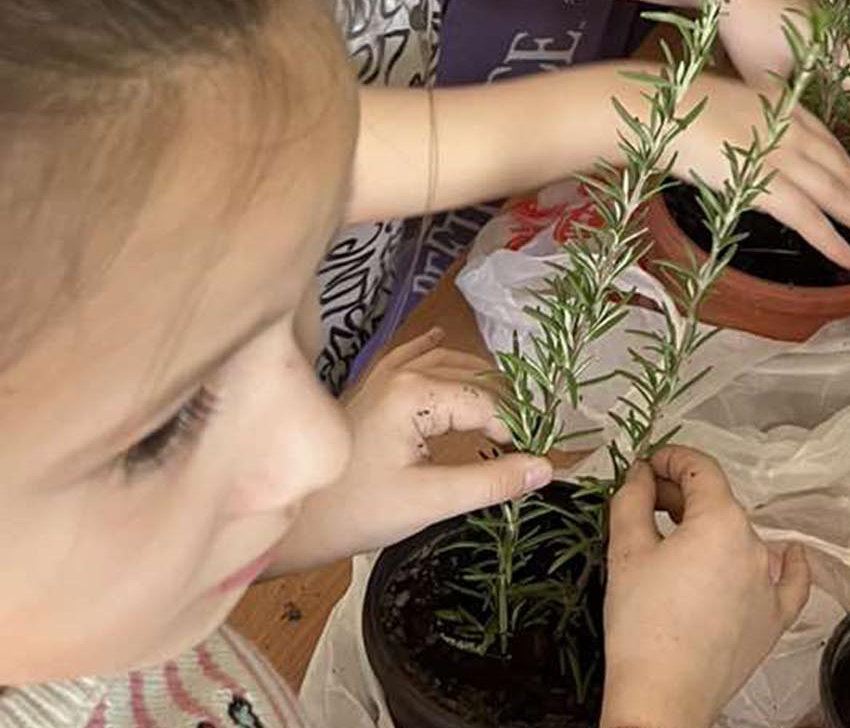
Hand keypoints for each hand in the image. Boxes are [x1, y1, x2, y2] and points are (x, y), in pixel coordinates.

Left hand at [266, 330, 551, 575]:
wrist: (286, 523)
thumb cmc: (353, 512)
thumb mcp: (428, 502)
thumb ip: (491, 483)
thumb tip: (547, 467)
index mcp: (416, 392)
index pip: (489, 403)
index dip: (516, 431)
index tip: (534, 461)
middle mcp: (403, 371)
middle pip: (476, 377)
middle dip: (505, 406)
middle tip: (526, 443)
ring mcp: (385, 375)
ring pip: (451, 362)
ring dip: (481, 383)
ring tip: (506, 414)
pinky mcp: (373, 387)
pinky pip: (416, 355)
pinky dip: (439, 353)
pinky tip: (447, 344)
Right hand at [601, 447, 807, 727]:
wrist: (661, 700)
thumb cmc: (641, 626)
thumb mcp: (626, 552)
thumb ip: (632, 500)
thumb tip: (640, 473)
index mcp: (721, 520)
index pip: (699, 468)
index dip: (670, 459)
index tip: (647, 465)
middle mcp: (753, 544)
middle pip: (718, 503)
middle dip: (681, 496)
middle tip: (645, 504)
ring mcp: (768, 583)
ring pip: (742, 539)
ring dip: (712, 531)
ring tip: (678, 542)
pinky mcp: (774, 619)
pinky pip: (789, 582)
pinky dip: (787, 565)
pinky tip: (789, 553)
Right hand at [674, 66, 849, 270]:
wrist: (661, 107)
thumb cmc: (684, 108)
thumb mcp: (735, 107)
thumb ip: (757, 127)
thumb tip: (760, 149)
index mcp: (788, 110)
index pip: (833, 144)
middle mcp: (795, 132)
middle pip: (846, 170)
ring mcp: (785, 157)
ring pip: (840, 195)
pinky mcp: (768, 183)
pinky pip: (810, 218)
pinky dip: (834, 241)